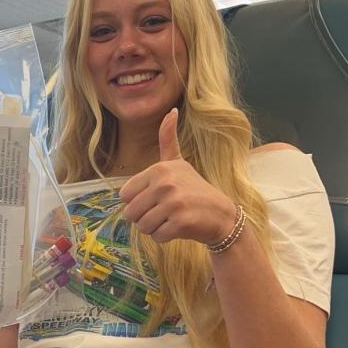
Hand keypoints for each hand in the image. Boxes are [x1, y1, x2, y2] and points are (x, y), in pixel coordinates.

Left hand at [120, 109, 236, 244]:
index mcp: (159, 169)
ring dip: (155, 228)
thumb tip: (171, 111)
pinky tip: (179, 227)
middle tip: (165, 212)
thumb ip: (168, 140)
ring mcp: (173, 203)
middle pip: (131, 213)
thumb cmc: (195, 190)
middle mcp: (165, 183)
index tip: (156, 198)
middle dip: (144, 217)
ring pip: (142, 226)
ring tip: (172, 218)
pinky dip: (165, 237)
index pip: (124, 195)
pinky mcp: (180, 222)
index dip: (137, 202)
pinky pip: (157, 236)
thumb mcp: (179, 163)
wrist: (222, 215)